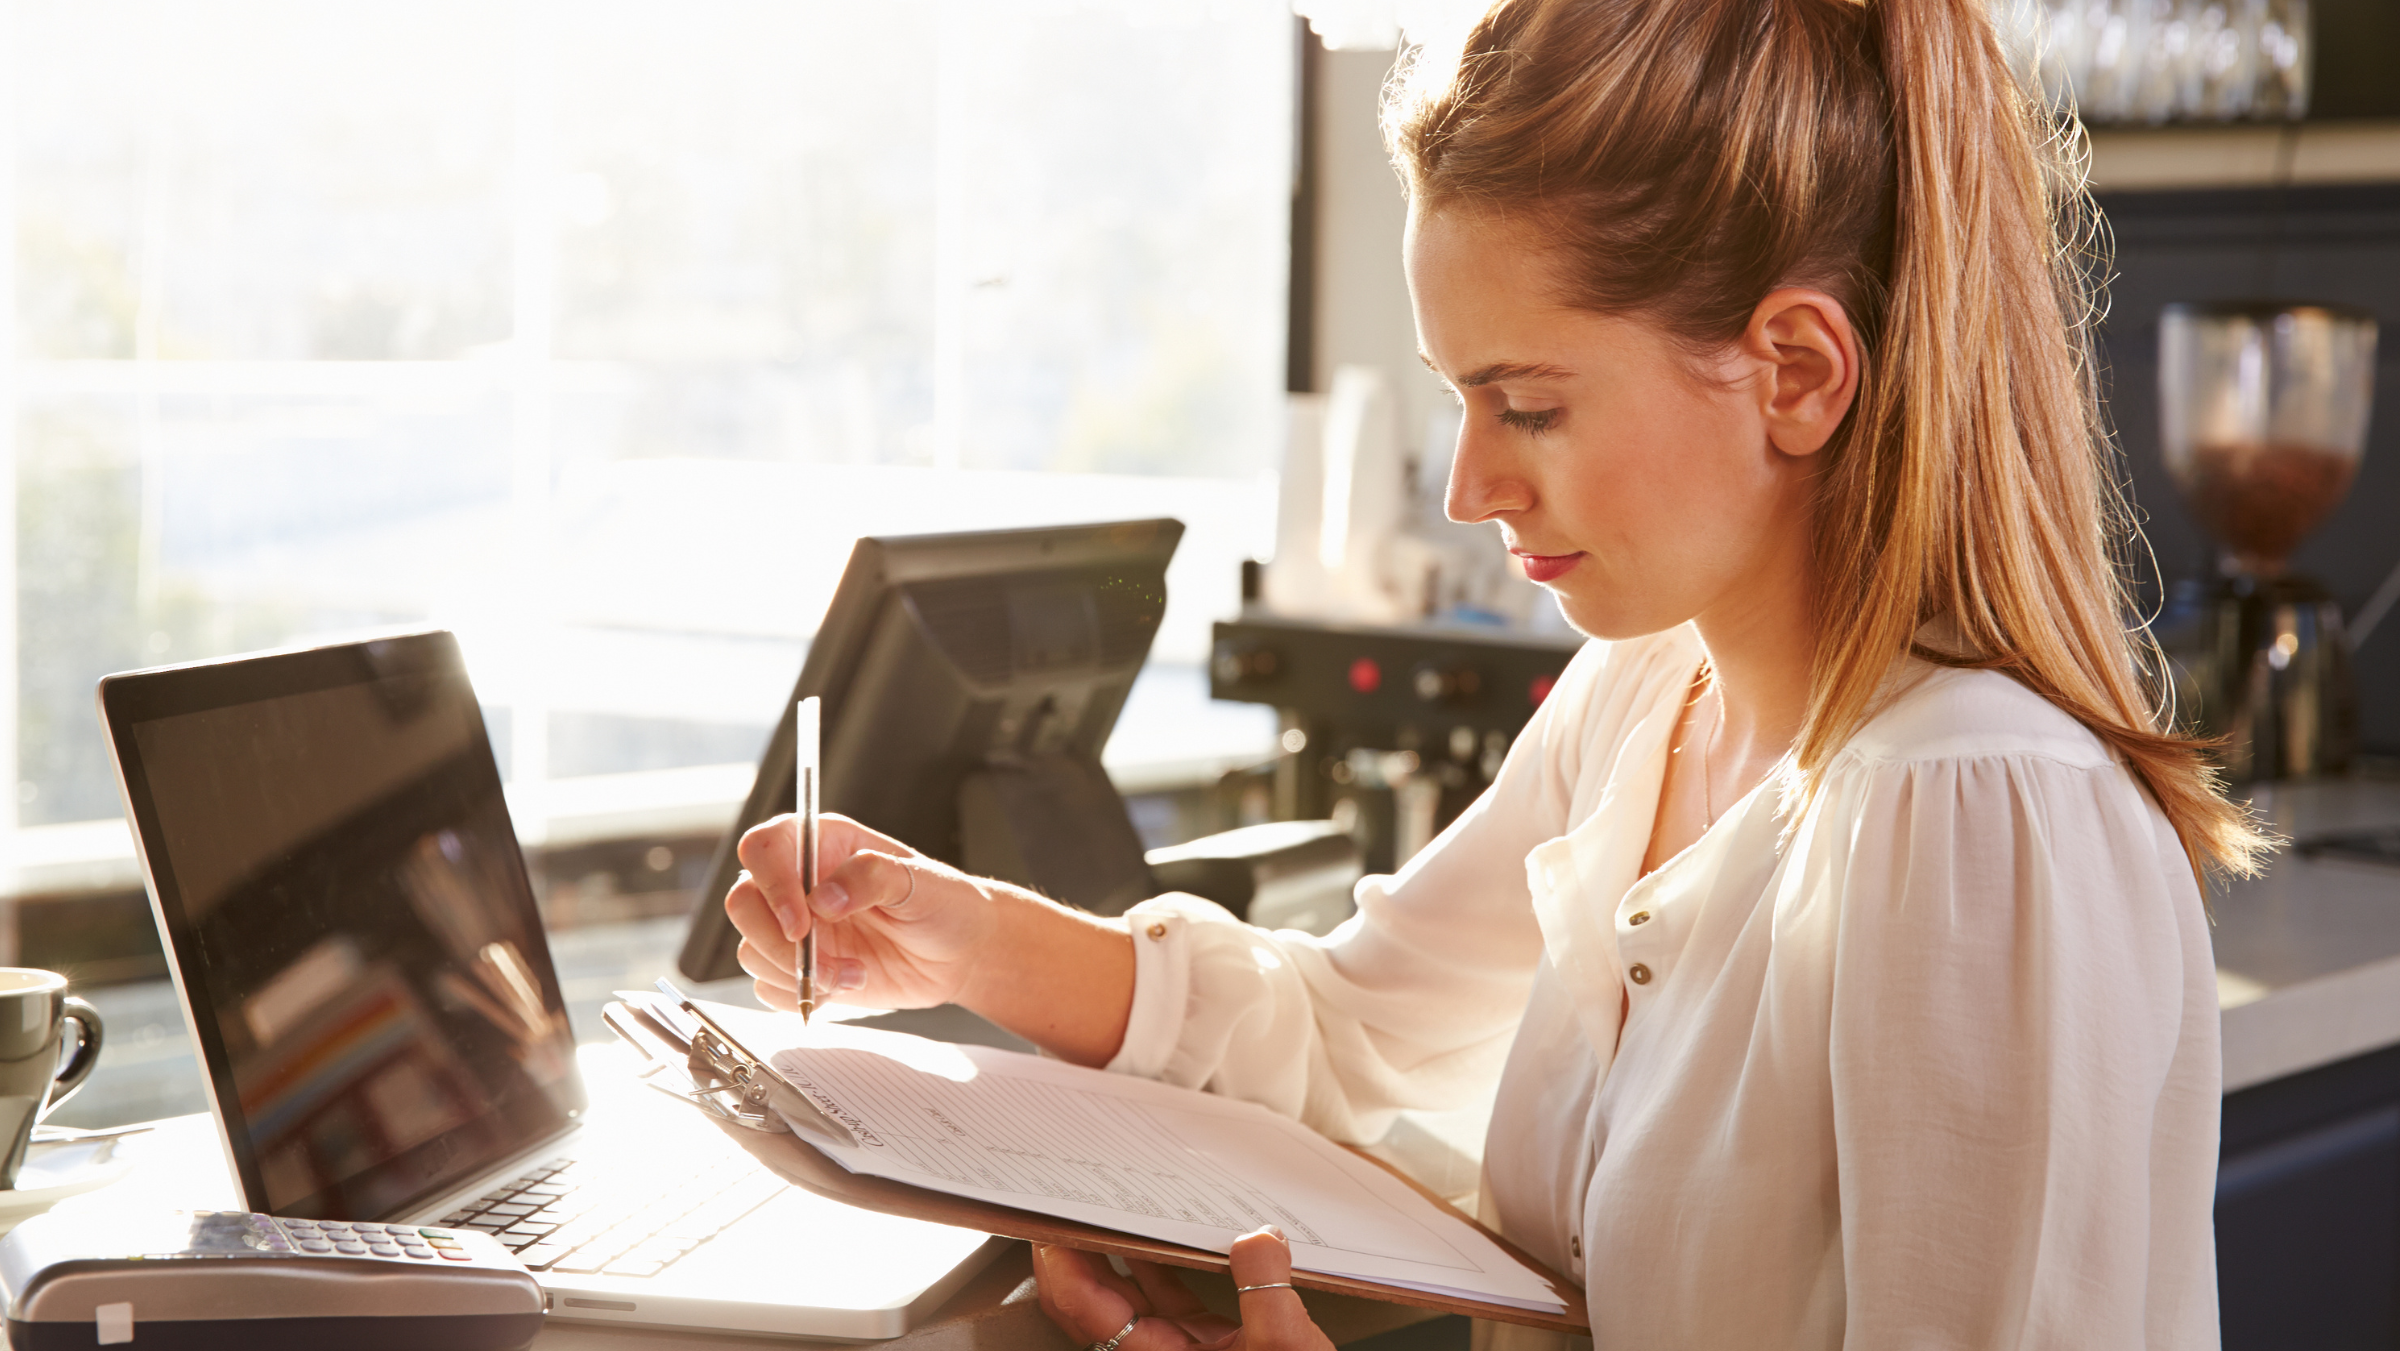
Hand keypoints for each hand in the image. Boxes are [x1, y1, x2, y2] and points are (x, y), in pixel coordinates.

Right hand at [726, 813, 1008, 1013]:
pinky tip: (844, 987)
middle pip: (743, 904)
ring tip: (854, 974)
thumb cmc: (944, 903)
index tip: (800, 921)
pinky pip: (768, 988)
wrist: (960, 953)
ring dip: (798, 974)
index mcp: (822, 844)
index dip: (771, 884)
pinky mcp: (799, 967)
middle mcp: (798, 884)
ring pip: (752, 951)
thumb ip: (872, 877)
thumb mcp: (919, 880)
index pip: (763, 848)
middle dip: (777, 942)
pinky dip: (799, 996)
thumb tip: (825, 897)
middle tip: (823, 963)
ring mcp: (795, 928)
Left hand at [1033, 1228, 1331, 1350]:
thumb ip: (1266, 1291)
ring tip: (1103, 1211)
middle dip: (1074, 1255)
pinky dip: (1157, 1263)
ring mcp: (1176, 1350)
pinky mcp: (1202, 1343)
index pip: (1089, 1312)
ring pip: (1124, 1297)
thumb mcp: (1285, 1347)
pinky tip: (1160, 1234)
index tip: (1053, 1229)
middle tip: (1065, 1210)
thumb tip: (1257, 1239)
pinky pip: (1165, 1296)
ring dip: (1111, 1254)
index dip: (1064, 1269)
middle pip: (1092, 1303)